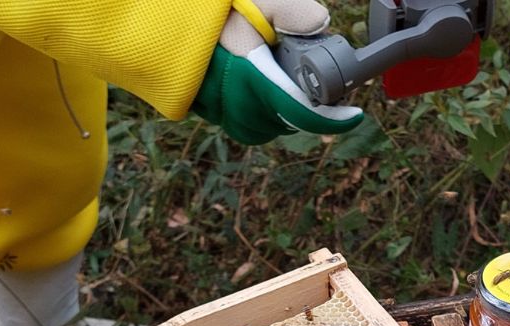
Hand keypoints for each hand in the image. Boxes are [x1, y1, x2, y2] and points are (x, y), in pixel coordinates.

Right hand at [192, 0, 363, 143]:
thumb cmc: (208, 9)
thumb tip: (320, 22)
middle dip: (306, 109)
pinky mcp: (206, 114)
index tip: (353, 116)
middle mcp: (235, 102)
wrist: (156, 21)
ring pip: (264, 128)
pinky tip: (260, 90)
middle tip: (320, 88)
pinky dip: (259, 114)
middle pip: (285, 122)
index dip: (331, 119)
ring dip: (281, 114)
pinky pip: (244, 126)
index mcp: (251, 76)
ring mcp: (217, 112)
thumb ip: (289, 7)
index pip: (300, 110)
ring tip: (286, 86)